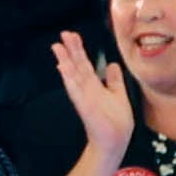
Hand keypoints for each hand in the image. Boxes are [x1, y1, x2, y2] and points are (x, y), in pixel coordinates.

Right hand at [51, 32, 133, 157]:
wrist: (115, 141)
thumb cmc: (116, 121)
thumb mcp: (118, 94)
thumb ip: (114, 80)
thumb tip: (113, 64)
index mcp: (94, 85)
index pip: (84, 63)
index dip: (78, 49)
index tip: (72, 36)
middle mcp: (87, 89)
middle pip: (77, 65)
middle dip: (70, 50)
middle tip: (63, 34)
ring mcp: (84, 97)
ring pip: (72, 75)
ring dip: (65, 61)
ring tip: (57, 47)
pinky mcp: (84, 106)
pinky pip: (75, 90)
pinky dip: (68, 78)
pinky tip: (62, 67)